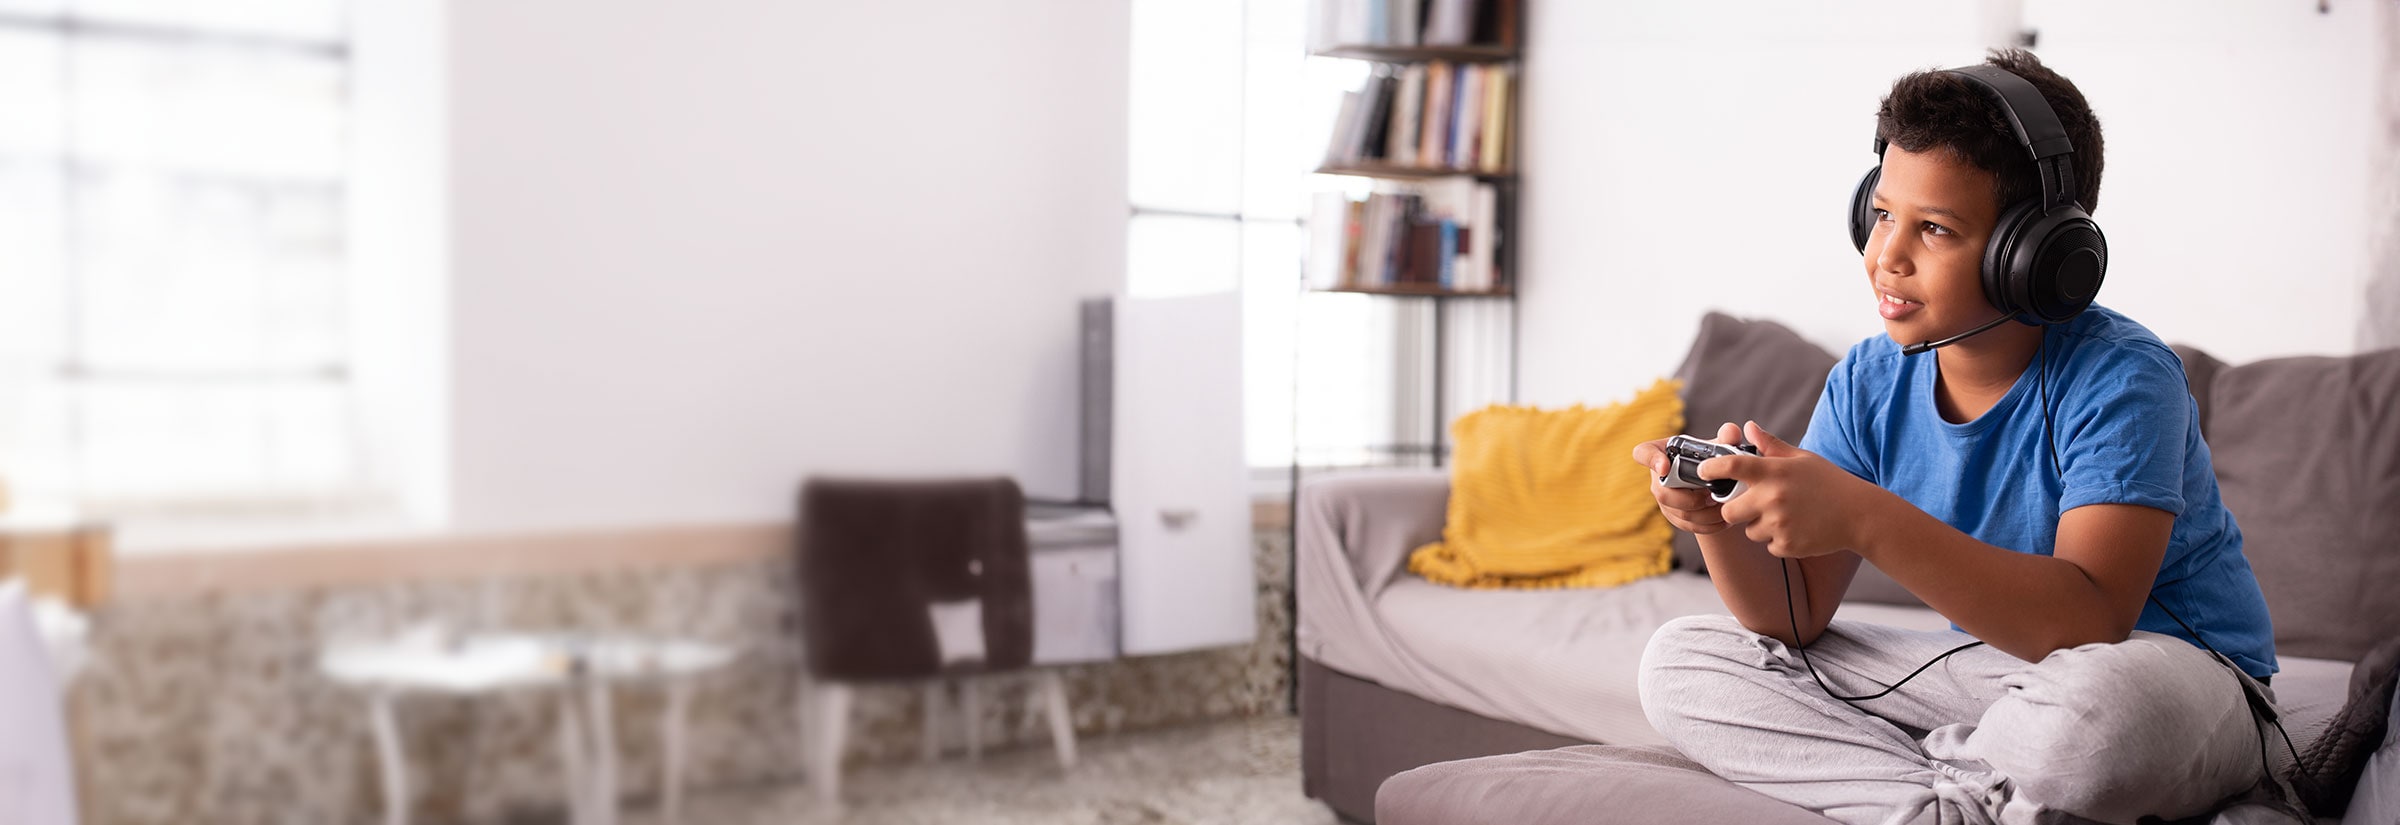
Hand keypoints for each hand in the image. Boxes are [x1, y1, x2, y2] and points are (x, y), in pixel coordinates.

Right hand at [1632, 421, 1744, 534]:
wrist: (1715, 480)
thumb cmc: (1712, 457)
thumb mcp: (1720, 445)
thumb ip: (1727, 437)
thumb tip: (1731, 432)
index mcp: (1663, 452)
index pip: (1643, 453)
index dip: (1651, 460)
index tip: (1665, 467)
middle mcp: (1658, 477)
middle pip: (1662, 492)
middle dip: (1689, 498)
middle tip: (1712, 496)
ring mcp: (1664, 499)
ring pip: (1678, 513)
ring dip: (1704, 514)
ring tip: (1724, 508)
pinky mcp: (1674, 516)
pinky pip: (1688, 525)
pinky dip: (1708, 525)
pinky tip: (1725, 520)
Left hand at [1702, 421, 1878, 558]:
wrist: (1859, 515)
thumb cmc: (1829, 482)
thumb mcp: (1802, 458)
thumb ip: (1771, 446)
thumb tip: (1748, 427)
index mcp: (1774, 472)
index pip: (1732, 466)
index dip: (1711, 468)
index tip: (1703, 471)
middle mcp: (1772, 498)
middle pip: (1728, 511)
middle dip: (1734, 510)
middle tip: (1751, 505)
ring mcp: (1779, 524)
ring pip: (1749, 530)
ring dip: (1759, 526)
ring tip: (1785, 516)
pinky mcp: (1787, 545)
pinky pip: (1768, 545)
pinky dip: (1778, 540)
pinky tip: (1797, 528)